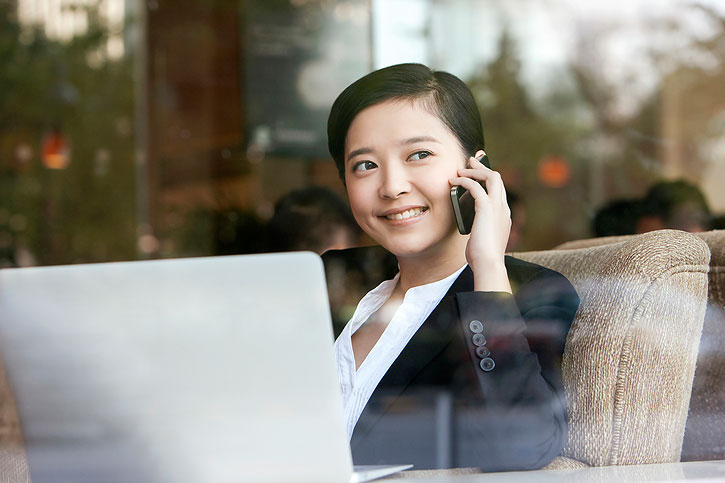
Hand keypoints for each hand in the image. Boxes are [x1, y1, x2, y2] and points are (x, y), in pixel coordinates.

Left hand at [449, 151, 512, 292]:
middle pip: (497, 179)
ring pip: (491, 177)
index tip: (478, 173)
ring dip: (474, 171)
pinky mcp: (486, 207)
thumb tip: (471, 228)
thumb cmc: (482, 257)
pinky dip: (464, 181)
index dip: (488, 180)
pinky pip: (476, 186)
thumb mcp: (481, 240)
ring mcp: (497, 207)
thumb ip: (479, 230)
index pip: (498, 191)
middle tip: (472, 160)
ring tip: (460, 169)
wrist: (488, 264)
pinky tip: (454, 182)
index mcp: (503, 216)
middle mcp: (503, 208)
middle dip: (484, 167)